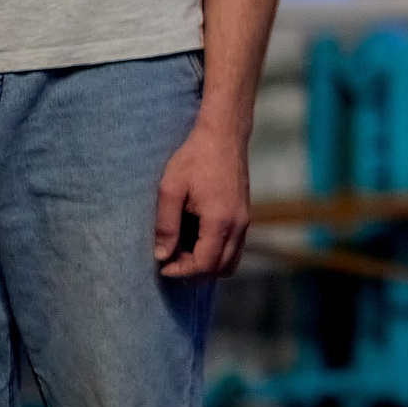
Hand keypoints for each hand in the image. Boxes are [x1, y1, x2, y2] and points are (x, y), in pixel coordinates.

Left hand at [154, 120, 250, 277]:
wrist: (224, 135)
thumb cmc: (195, 158)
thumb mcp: (170, 189)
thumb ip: (166, 226)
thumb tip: (162, 255)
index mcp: (219, 221)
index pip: (204, 265)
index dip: (181, 271)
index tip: (162, 266)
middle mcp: (238, 225)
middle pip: (220, 268)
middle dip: (194, 270)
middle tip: (171, 258)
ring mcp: (245, 220)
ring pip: (231, 260)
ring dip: (208, 263)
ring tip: (184, 250)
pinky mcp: (245, 214)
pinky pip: (235, 246)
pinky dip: (217, 251)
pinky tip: (197, 237)